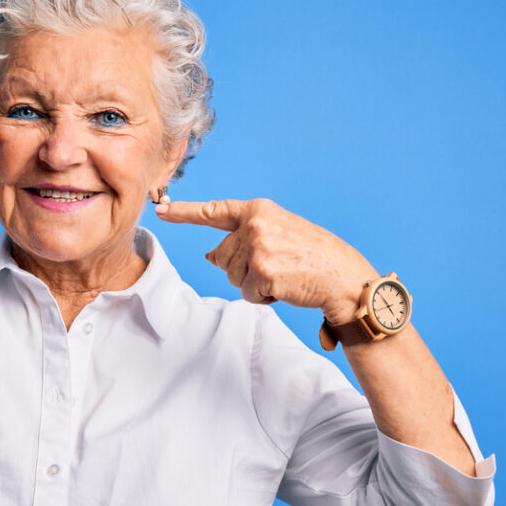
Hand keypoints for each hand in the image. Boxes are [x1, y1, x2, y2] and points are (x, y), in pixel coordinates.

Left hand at [156, 198, 376, 321]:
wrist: (344, 277)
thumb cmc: (313, 257)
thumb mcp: (278, 236)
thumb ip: (243, 240)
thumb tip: (210, 256)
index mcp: (259, 210)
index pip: (214, 211)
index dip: (184, 212)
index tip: (161, 208)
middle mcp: (255, 224)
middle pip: (220, 256)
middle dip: (241, 269)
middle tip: (275, 267)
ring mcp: (258, 248)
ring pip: (231, 277)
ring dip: (253, 284)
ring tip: (282, 276)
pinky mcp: (262, 272)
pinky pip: (246, 294)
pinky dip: (262, 297)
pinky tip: (284, 288)